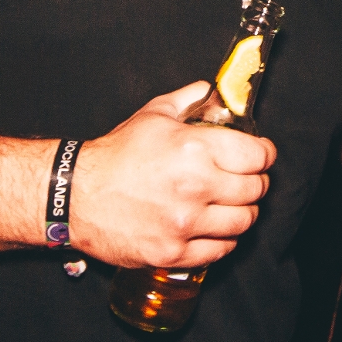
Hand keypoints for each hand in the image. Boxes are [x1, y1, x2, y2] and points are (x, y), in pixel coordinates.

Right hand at [67, 82, 274, 268]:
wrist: (76, 195)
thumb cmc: (115, 155)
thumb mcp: (152, 115)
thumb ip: (188, 100)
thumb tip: (210, 89)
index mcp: (196, 149)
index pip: (257, 156)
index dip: (264, 154)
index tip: (261, 156)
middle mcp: (196, 187)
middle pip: (256, 190)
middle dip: (256, 182)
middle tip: (247, 180)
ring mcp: (185, 224)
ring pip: (243, 222)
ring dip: (243, 212)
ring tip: (232, 204)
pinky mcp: (173, 253)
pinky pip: (220, 250)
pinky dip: (224, 239)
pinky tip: (214, 227)